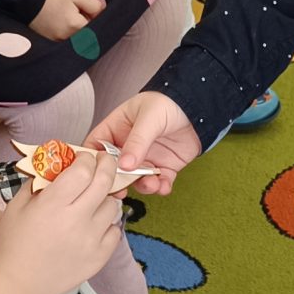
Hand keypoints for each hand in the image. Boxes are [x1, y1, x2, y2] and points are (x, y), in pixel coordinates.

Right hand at [0, 147, 126, 293]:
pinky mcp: (99, 257)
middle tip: (104, 161)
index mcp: (54, 204)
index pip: (84, 170)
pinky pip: (115, 231)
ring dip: (105, 197)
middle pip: (104, 181)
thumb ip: (37, 183)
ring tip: (94, 200)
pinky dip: (107, 224)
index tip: (83, 157)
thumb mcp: (16, 206)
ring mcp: (91, 240)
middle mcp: (77, 220)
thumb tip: (56, 167)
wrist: (19, 285)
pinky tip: (93, 225)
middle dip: (107, 165)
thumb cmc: (14, 245)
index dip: (86, 158)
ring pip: (113, 205)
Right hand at [30, 0, 98, 40]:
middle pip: (84, 36)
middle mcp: (66, 37)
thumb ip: (94, 5)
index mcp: (75, 26)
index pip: (94, 28)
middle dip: (84, 27)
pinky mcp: (48, 42)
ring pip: (74, 40)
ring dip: (75, 32)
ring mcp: (56, 41)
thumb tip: (101, 15)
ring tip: (66, 17)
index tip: (87, 13)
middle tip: (75, 14)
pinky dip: (65, 34)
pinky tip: (60, 23)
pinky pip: (63, 42)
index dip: (92, 20)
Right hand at [87, 91, 201, 195]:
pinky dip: (161, 187)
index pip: (96, 146)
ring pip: (136, 179)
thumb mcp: (149, 118)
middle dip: (118, 182)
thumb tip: (124, 164)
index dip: (93, 161)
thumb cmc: (169, 102)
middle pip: (115, 169)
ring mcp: (146, 158)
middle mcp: (129, 146)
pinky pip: (158, 182)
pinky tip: (164, 185)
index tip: (95, 174)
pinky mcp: (164, 167)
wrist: (199, 108)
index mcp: (117, 128)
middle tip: (121, 190)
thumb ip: (137, 141)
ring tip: (151, 184)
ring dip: (142, 186)